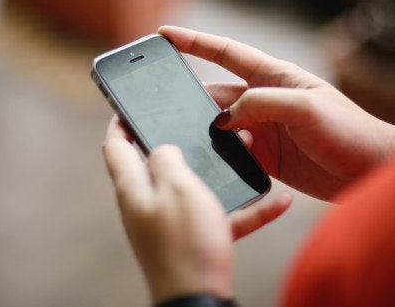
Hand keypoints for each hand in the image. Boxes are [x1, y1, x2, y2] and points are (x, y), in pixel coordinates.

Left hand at [103, 117, 290, 302]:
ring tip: (250, 154)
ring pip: (197, 189)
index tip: (130, 106)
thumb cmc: (184, 244)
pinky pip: (222, 217)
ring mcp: (172, 224)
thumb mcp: (176, 188)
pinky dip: (247, 210)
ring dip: (223, 173)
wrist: (198, 299)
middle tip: (204, 125)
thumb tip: (161, 148)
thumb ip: (165, 158)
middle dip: (182, 142)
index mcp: (135, 188)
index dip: (120, 122)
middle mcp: (149, 205)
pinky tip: (278, 202)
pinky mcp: (195, 241)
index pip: (116, 146)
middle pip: (160, 165)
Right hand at [160, 26, 394, 199]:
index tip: (165, 36)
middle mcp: (265, 100)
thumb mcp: (306, 108)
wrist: (371, 171)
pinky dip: (220, 156)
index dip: (194, 43)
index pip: (226, 54)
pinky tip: (209, 162)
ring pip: (221, 126)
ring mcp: (264, 129)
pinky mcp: (267, 156)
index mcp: (275, 77)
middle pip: (216, 94)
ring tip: (183, 140)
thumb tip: (223, 118)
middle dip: (189, 98)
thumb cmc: (350, 132)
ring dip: (204, 132)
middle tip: (160, 106)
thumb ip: (261, 104)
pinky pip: (233, 152)